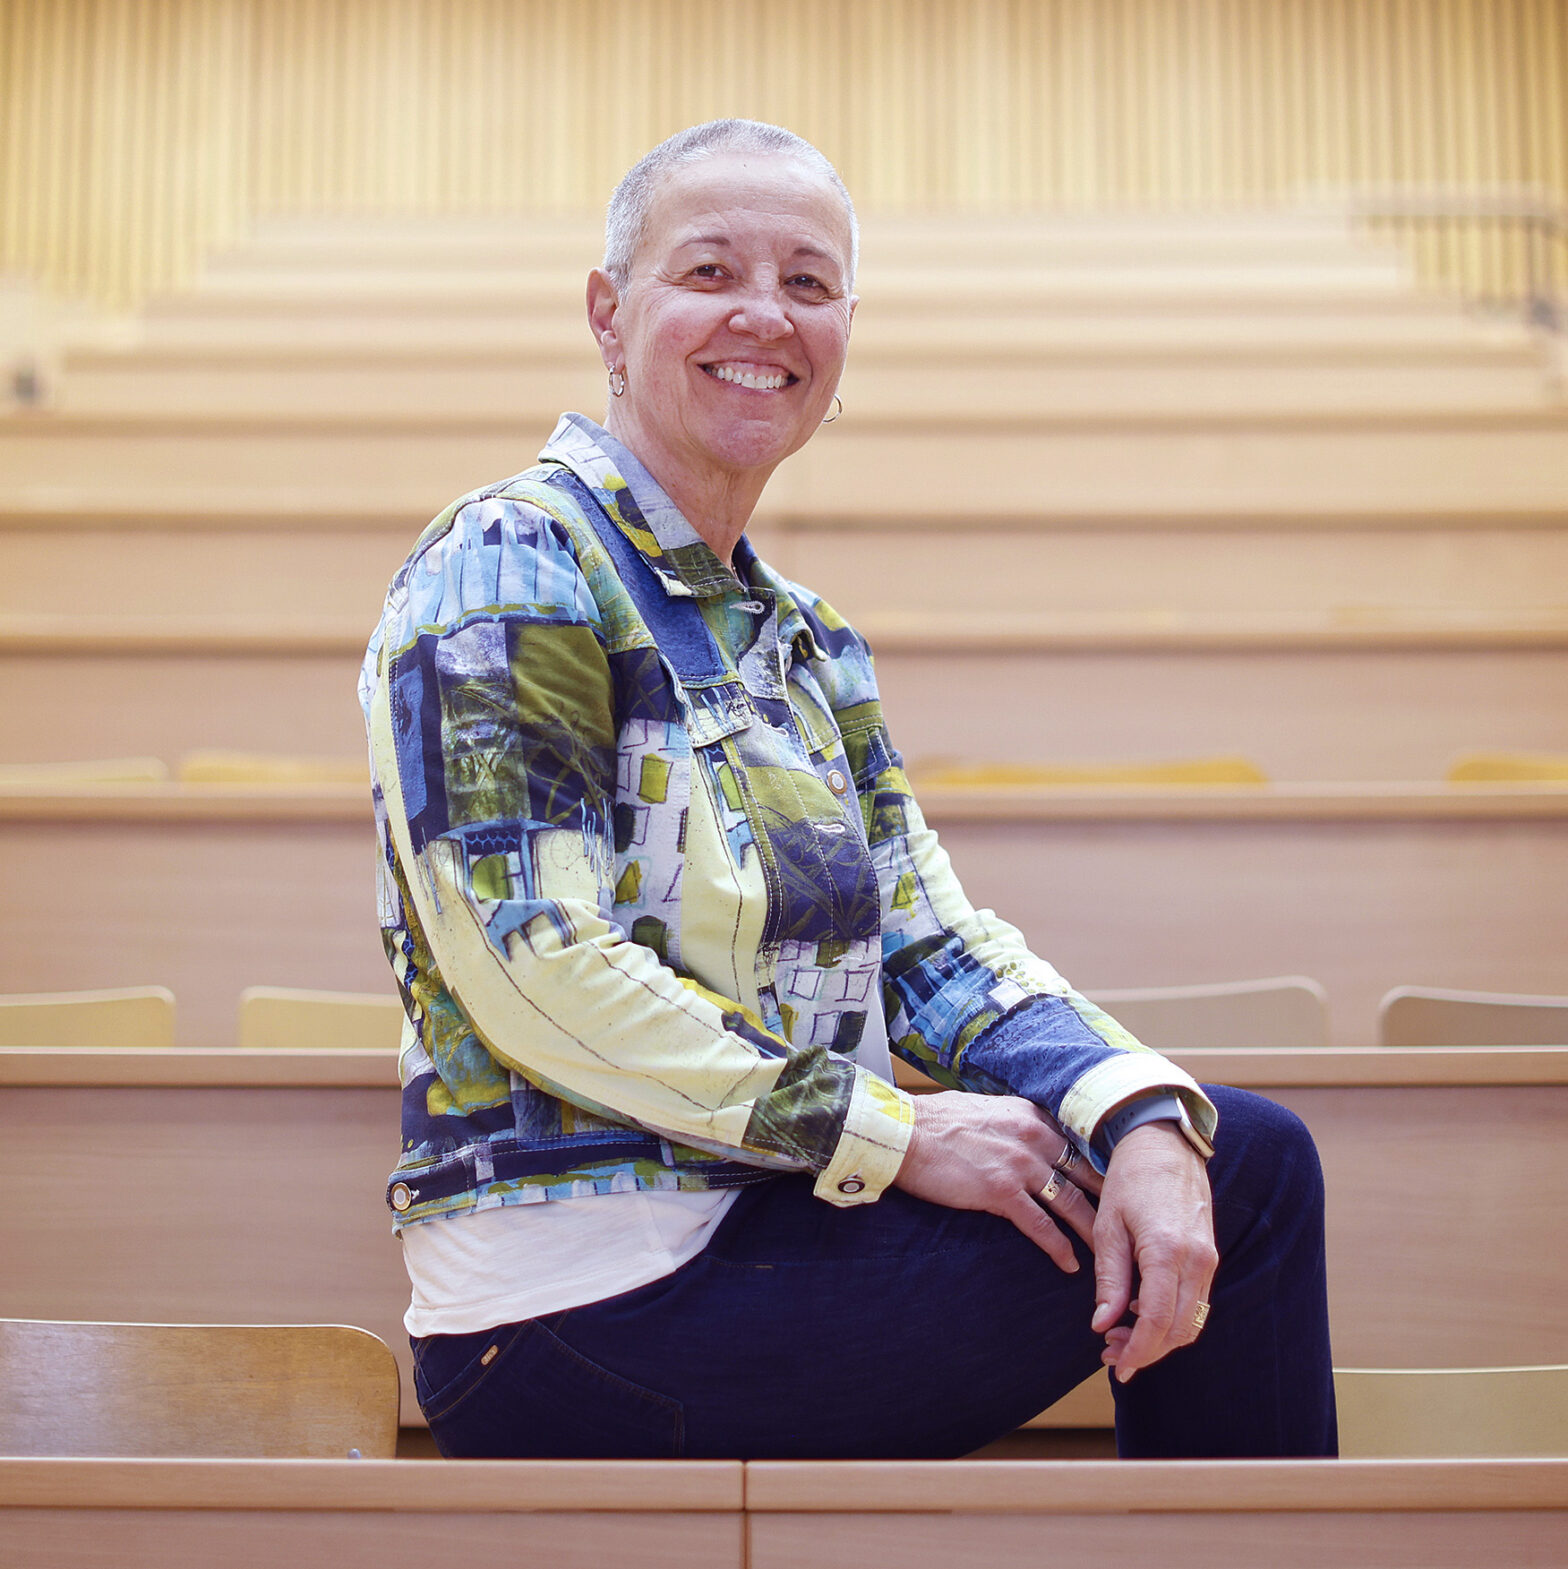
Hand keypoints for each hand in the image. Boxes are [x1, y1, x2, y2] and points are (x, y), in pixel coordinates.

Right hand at [892, 1091, 1101, 1273]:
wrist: (903, 1133)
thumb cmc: (937, 1122)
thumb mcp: (989, 1111)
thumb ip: (1017, 1125)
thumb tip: (1033, 1139)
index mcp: (1032, 1116)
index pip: (1079, 1146)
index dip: (1100, 1172)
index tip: (1117, 1192)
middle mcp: (1034, 1137)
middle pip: (1085, 1175)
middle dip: (1109, 1203)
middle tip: (1127, 1227)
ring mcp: (1019, 1165)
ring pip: (1071, 1203)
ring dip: (1092, 1232)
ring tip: (1109, 1255)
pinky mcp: (1000, 1191)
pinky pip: (1040, 1226)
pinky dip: (1059, 1247)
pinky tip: (1070, 1265)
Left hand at [1091, 1121, 1216, 1381]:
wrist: (1164, 1143)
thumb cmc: (1129, 1179)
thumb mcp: (1108, 1226)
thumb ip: (1110, 1279)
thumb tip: (1102, 1324)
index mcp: (1167, 1251)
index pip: (1159, 1321)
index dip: (1139, 1350)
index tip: (1117, 1366)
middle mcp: (1196, 1260)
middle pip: (1180, 1329)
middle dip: (1147, 1351)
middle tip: (1111, 1355)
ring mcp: (1207, 1259)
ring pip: (1192, 1320)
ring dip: (1160, 1338)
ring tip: (1120, 1336)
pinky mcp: (1208, 1255)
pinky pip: (1195, 1301)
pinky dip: (1172, 1317)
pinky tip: (1140, 1311)